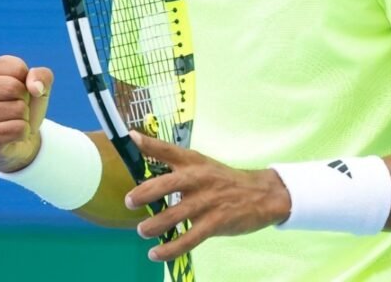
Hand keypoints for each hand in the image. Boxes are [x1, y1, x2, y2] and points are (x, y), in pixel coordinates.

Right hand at [0, 55, 52, 172]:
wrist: (20, 135)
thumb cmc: (25, 101)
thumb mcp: (39, 82)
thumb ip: (42, 75)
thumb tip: (35, 88)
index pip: (17, 69)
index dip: (27, 80)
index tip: (19, 87)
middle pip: (14, 88)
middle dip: (25, 97)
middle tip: (17, 104)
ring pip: (18, 109)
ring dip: (24, 115)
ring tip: (13, 118)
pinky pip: (17, 129)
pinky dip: (23, 131)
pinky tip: (11, 133)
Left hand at [124, 132, 290, 261]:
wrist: (261, 194)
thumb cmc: (224, 181)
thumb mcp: (204, 167)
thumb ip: (179, 171)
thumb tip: (147, 182)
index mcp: (194, 161)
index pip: (168, 149)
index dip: (149, 144)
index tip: (130, 137)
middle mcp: (199, 178)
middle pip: (167, 183)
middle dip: (144, 193)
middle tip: (129, 201)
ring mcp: (207, 200)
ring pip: (175, 214)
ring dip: (154, 225)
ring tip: (142, 231)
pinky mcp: (215, 222)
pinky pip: (189, 238)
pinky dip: (170, 248)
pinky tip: (157, 253)